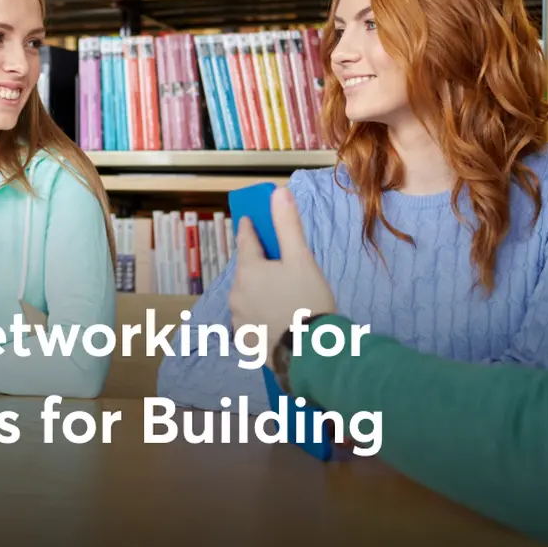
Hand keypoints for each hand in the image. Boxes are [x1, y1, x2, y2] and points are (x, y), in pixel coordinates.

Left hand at [228, 186, 335, 358]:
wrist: (311, 354)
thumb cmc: (308, 302)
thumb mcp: (301, 259)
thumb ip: (288, 226)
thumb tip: (278, 192)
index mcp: (248, 270)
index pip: (245, 240)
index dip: (249, 227)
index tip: (249, 219)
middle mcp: (236, 293)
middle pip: (246, 270)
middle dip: (259, 264)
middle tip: (280, 265)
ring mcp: (238, 318)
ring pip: (247, 295)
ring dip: (259, 290)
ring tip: (283, 295)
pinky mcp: (245, 339)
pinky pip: (250, 318)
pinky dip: (260, 313)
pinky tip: (277, 317)